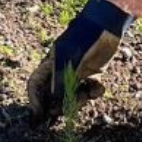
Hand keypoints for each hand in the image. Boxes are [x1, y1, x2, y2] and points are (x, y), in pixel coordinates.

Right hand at [26, 0, 131, 121]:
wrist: (107, 24)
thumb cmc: (86, 39)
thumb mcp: (72, 62)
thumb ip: (62, 82)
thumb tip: (53, 103)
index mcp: (50, 64)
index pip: (35, 84)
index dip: (34, 101)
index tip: (38, 117)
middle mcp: (61, 69)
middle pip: (53, 94)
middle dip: (60, 104)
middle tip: (67, 112)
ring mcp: (76, 71)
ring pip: (72, 94)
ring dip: (80, 99)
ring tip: (89, 93)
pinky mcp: (91, 72)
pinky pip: (88, 89)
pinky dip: (94, 91)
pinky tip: (100, 85)